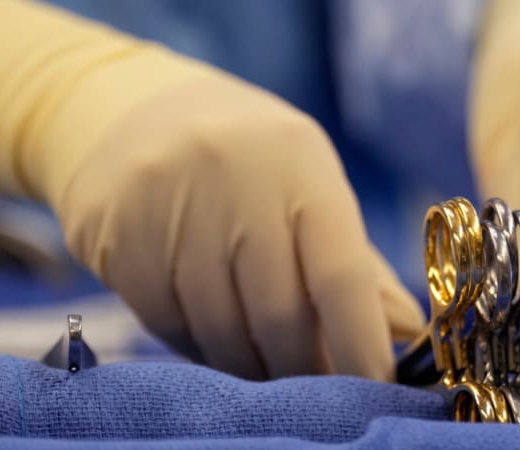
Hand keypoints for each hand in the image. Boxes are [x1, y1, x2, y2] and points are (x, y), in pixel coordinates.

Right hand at [50, 72, 424, 379]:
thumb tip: (403, 328)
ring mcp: (167, 204)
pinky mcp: (116, 235)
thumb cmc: (250, 159)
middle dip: (305, 368)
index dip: (361, 342)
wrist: (136, 108)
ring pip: (220, 329)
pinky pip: (168, 325)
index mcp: (299, 162)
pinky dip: (201, 349)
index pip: (340, 273)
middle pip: (278, 315)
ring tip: (269, 368)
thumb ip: (358, 261)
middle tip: (318, 388)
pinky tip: (218, 342)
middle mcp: (234, 177)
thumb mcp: (310, 186)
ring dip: (252, 366)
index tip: (376, 386)